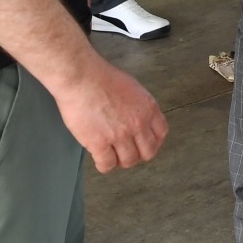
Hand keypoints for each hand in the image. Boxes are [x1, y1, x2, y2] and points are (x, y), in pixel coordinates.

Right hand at [51, 56, 167, 173]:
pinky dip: (104, 165)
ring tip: (112, 155)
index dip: (153, 142)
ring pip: (128, 161)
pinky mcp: (99, 144)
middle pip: (147, 152)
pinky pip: (107, 164)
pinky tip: (99, 158)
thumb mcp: (132, 88)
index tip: (144, 144)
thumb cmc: (101, 77)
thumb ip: (139, 106)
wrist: (81, 78)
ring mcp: (120, 135)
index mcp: (148, 108)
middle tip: (127, 153)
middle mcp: (138, 124)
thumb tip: (137, 118)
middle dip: (138, 155)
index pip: (161, 134)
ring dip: (120, 161)